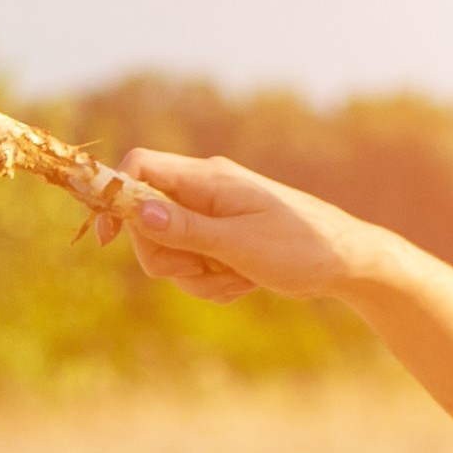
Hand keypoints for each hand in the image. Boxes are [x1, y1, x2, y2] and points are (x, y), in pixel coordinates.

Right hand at [97, 149, 383, 307]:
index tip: (106, 239)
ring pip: (169, 252)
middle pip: (148, 222)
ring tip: (237, 279)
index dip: (115, 198)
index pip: (141, 168)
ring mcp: (213, 217)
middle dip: (167, 258)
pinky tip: (243, 283)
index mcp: (207, 179)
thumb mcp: (238, 243)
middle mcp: (205, 192)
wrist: (346, 262)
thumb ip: (184, 228)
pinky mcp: (221, 241)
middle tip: (205, 270)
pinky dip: (211, 283)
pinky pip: (193, 267)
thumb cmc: (300, 246)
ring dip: (195, 277)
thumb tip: (137, 210)